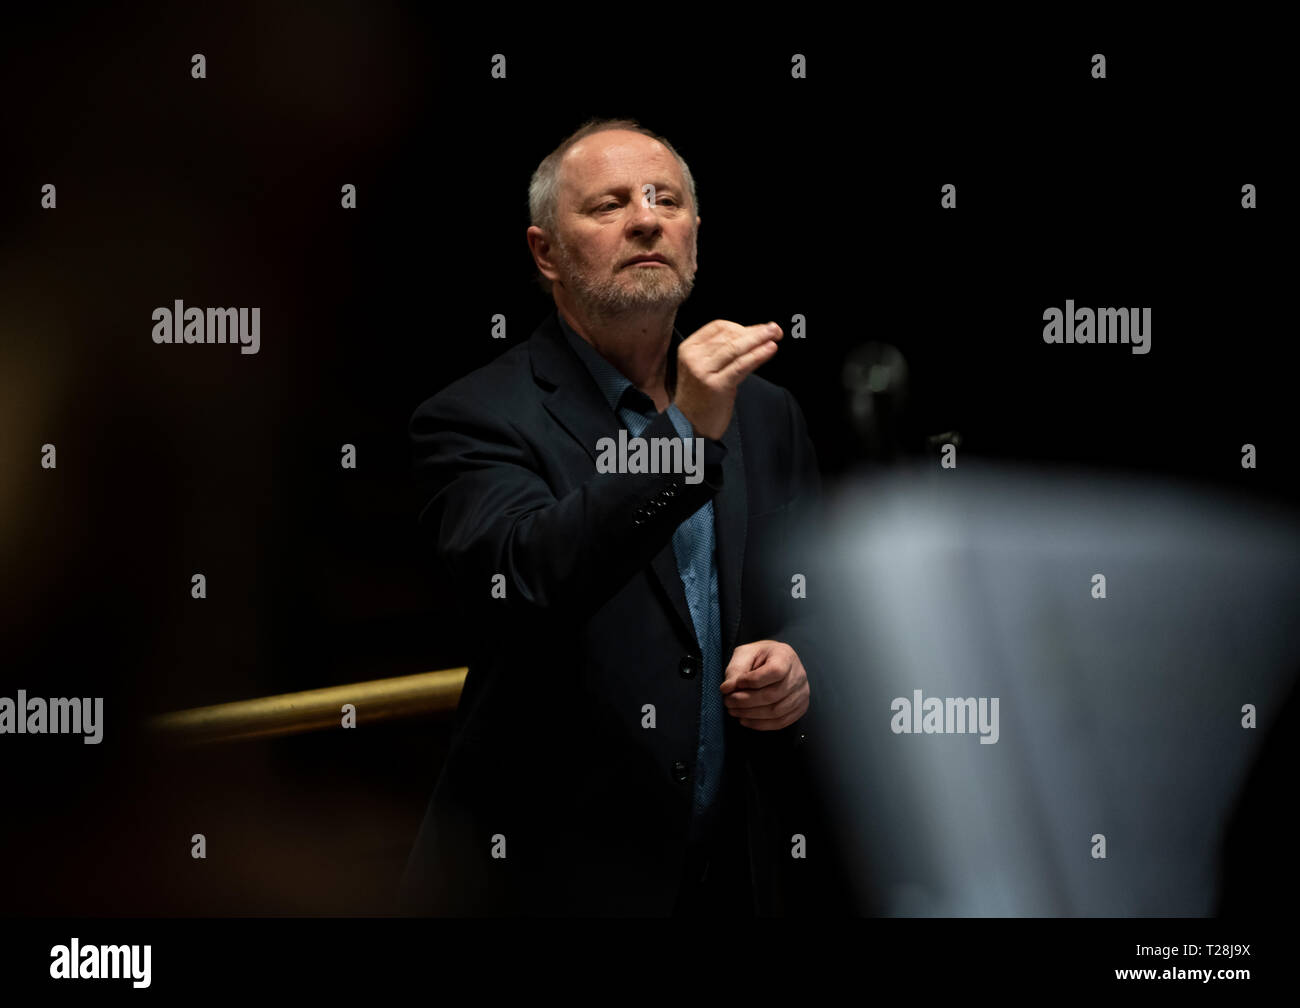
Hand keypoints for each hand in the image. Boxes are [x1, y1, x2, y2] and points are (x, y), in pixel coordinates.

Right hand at [674, 320, 781, 440]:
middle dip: (755, 332)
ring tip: (776, 335)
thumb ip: (724, 351)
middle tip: (775, 329)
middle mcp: (693, 358)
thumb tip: (755, 334)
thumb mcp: (706, 367)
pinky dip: (758, 355)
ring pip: (736, 349)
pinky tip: (770, 350)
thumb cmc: (701, 396)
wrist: (689, 425)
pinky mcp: (716, 386)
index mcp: (689, 348)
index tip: (760, 329)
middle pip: (729, 336)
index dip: (742, 326)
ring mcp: (703, 372)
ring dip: (759, 340)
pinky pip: (741, 365)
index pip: (718, 327)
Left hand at [720, 640, 808, 729]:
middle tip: (728, 701)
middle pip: (773, 694)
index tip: (736, 683)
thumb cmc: (759, 657)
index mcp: (785, 656)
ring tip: (733, 710)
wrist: (774, 661)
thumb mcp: (744, 654)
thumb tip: (727, 689)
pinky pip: (780, 722)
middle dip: (745, 701)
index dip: (753, 680)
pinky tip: (745, 719)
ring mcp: (801, 693)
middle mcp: (798, 675)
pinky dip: (760, 724)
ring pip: (776, 711)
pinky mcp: (799, 708)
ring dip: (750, 714)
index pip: (775, 671)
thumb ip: (735, 670)